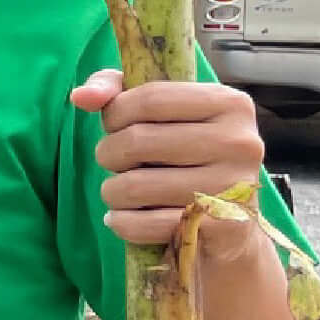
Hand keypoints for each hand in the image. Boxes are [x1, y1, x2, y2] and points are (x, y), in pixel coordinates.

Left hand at [71, 72, 270, 253]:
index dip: (115, 114)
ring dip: (113, 192)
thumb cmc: (186, 159)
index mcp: (229, 102)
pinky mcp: (219, 228)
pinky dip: (121, 223)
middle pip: (137, 141)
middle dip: (109, 154)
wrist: (230, 225)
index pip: (150, 98)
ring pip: (134, 187)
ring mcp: (231, 186)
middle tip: (117, 163)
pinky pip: (142, 224)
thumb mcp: (162, 115)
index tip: (114, 127)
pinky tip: (123, 218)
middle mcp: (238, 141)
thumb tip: (81, 97)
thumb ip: (117, 91)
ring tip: (122, 192)